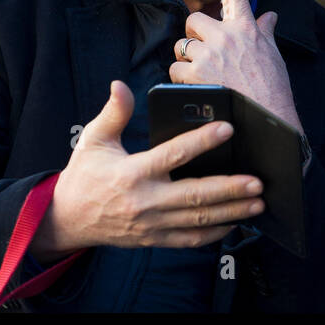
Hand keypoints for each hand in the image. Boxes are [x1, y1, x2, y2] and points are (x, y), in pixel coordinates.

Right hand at [30, 80, 264, 261]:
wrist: (66, 219)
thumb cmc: (85, 175)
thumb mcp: (93, 140)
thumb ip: (113, 113)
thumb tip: (120, 85)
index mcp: (133, 173)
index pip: (173, 155)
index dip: (202, 141)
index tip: (228, 129)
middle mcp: (145, 201)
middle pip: (194, 195)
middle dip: (230, 189)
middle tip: (257, 180)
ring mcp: (151, 224)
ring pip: (198, 221)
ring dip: (231, 212)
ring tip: (258, 201)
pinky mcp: (154, 239)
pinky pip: (189, 240)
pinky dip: (214, 233)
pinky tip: (235, 222)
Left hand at [169, 0, 303, 133]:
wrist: (268, 119)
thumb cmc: (273, 89)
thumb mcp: (273, 55)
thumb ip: (265, 31)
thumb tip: (269, 16)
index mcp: (247, 28)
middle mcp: (227, 35)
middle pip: (193, 20)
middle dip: (195, 36)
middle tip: (206, 54)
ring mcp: (210, 53)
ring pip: (182, 47)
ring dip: (187, 61)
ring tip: (205, 77)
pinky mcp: (195, 73)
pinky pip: (175, 68)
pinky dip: (182, 79)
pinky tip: (199, 89)